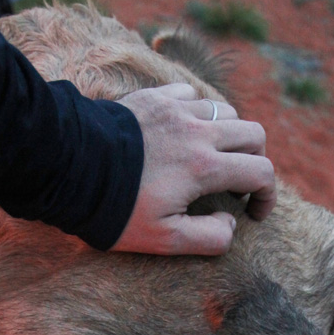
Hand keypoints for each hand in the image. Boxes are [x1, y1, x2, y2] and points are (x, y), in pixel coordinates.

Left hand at [112, 83, 275, 255]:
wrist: (66, 167)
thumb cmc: (114, 209)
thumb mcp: (163, 239)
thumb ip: (208, 238)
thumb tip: (230, 225)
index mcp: (204, 167)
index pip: (261, 172)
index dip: (267, 196)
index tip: (254, 214)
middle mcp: (197, 131)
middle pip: (253, 134)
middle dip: (256, 160)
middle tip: (239, 183)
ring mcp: (175, 110)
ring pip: (224, 111)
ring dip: (228, 135)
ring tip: (211, 158)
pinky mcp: (152, 98)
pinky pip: (190, 95)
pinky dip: (198, 113)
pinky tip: (183, 132)